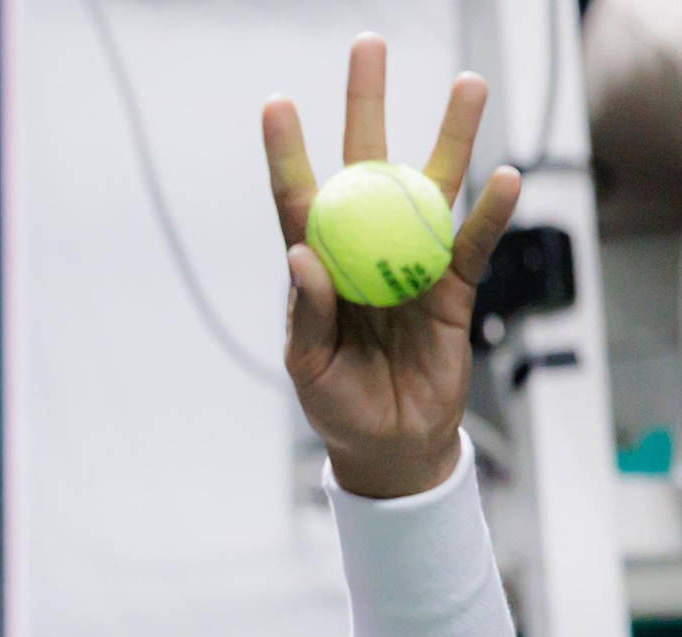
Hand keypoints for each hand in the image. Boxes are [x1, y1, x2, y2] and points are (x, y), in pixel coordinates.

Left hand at [264, 32, 521, 498]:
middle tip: (371, 48)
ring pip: (429, 188)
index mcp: (317, 265)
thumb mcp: (308, 365)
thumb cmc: (335, 404)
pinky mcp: (453, 289)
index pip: (297, 196)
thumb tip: (300, 254)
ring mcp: (410, 263)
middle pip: (366, 165)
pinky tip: (505, 177)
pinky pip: (472, 243)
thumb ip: (309, 312)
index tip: (276, 103)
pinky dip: (489, 214)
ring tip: (469, 85)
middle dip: (367, 107)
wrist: (390, 444)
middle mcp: (363, 249)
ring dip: (450, 138)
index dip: (287, 151)